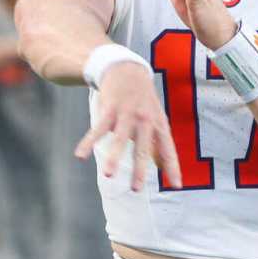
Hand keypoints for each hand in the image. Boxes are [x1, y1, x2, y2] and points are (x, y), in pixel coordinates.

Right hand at [76, 61, 182, 191]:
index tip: (177, 185)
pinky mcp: (110, 109)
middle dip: (139, 169)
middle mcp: (145, 120)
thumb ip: (158, 143)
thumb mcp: (156, 118)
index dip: (173, 167)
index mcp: (159, 124)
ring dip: (113, 158)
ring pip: (120, 139)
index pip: (168, 149)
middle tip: (135, 189)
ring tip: (109, 176)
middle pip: (143, 148)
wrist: (127, 69)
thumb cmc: (143, 100)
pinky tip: (80, 155)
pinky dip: (88, 142)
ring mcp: (127, 114)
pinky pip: (98, 129)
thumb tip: (163, 167)